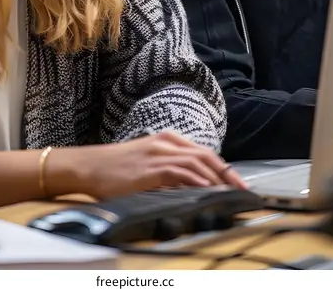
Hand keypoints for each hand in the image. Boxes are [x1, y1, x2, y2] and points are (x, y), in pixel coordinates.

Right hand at [65, 130, 246, 199]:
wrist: (89, 165)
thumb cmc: (116, 168)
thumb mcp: (147, 162)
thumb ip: (168, 168)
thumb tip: (192, 185)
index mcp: (167, 139)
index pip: (204, 152)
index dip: (224, 168)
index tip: (238, 184)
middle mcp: (166, 142)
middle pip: (206, 155)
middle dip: (228, 174)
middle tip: (243, 191)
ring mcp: (158, 153)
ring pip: (197, 162)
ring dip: (217, 179)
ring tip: (231, 193)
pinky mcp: (150, 167)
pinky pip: (179, 172)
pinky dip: (196, 180)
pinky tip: (207, 189)